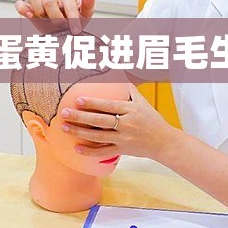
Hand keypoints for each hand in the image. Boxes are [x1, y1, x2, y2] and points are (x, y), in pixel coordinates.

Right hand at [15, 0, 94, 33]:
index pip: (67, 0)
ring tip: (46, 20)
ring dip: (39, 10)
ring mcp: (39, 2)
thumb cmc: (74, 22)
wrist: (64, 32)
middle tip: (61, 27)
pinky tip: (29, 16)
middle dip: (56, 16)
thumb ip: (88, 5)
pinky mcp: (29, 10)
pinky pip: (20, 4)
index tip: (76, 30)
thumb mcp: (85, 15)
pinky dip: (22, 9)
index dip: (72, 16)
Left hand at [59, 84, 177, 160]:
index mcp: (131, 110)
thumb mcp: (143, 102)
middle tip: (64, 113)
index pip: (109, 105)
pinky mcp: (123, 150)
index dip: (93, 103)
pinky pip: (103, 152)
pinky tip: (77, 148)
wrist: (164, 142)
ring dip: (80, 132)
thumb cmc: (152, 120)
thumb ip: (130, 90)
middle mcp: (126, 124)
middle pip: (99, 121)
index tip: (78, 100)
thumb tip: (119, 75)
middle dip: (80, 117)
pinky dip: (90, 151)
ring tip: (65, 127)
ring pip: (98, 136)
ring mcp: (124, 139)